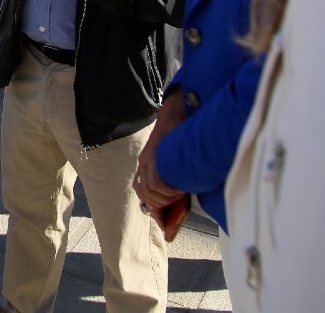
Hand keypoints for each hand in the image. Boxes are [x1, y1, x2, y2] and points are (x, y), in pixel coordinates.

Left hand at [133, 91, 187, 210]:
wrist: (178, 112)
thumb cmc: (182, 136)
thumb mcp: (176, 157)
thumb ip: (175, 173)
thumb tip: (181, 193)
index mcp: (148, 163)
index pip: (142, 190)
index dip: (152, 204)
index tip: (165, 211)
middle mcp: (145, 162)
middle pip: (143, 192)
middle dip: (159, 203)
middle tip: (176, 202)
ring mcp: (148, 158)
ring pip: (149, 189)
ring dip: (165, 197)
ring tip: (179, 195)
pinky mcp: (153, 154)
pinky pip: (155, 181)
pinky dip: (167, 190)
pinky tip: (178, 188)